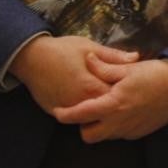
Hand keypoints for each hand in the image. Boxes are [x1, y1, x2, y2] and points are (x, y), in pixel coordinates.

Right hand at [10, 35, 137, 114]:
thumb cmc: (61, 49)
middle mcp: (79, 102)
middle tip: (128, 101)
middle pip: (105, 111)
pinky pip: (75, 120)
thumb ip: (113, 56)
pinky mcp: (56, 112)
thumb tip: (136, 58)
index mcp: (90, 85)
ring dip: (101, 114)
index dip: (128, 94)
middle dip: (116, 107)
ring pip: (90, 118)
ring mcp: (67, 109)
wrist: (30, 57)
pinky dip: (86, 116)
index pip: (116, 97)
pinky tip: (95, 111)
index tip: (137, 91)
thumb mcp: (89, 47)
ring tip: (115, 108)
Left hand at [52, 54, 167, 141]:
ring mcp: (130, 129)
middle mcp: (119, 122)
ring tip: (107, 108)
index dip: (65, 115)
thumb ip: (104, 67)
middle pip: (89, 135)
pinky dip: (116, 126)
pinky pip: (120, 134)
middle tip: (88, 110)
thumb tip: (87, 59)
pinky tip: (124, 111)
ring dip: (101, 126)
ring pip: (105, 136)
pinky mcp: (139, 133)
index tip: (57, 111)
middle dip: (84, 126)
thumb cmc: (154, 74)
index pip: (81, 115)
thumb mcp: (128, 67)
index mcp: (113, 104)